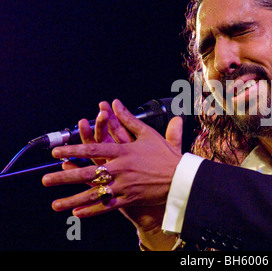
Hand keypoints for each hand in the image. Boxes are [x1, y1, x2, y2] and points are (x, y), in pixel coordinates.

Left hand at [42, 99, 182, 225]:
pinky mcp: (129, 198)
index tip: (57, 152)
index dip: (74, 150)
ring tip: (55, 204)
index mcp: (124, 151)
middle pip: (88, 173)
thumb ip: (129, 119)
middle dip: (65, 177)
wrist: (180, 178)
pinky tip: (77, 213)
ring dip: (73, 199)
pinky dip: (92, 211)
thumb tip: (116, 103)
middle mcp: (121, 169)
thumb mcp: (148, 134)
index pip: (94, 150)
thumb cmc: (165, 155)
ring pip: (95, 193)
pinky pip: (108, 206)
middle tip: (46, 180)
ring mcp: (124, 185)